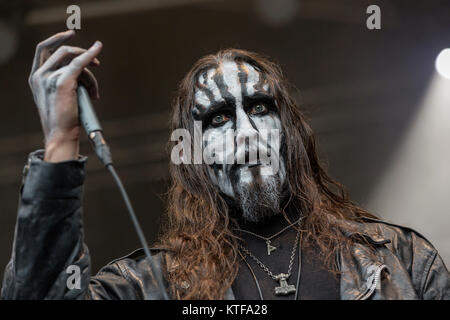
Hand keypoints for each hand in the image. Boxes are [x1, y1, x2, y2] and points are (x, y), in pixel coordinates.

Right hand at [28, 30, 102, 161]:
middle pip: (63, 53)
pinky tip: (97, 49)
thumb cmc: (63, 119)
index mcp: (36, 77)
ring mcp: (49, 78)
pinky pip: (79, 63)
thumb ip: (63, 80)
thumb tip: (84, 68)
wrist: (61, 134)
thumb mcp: (58, 96)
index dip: (57, 39)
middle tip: (97, 62)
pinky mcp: (62, 82)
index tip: (71, 34)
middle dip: (81, 54)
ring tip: (94, 93)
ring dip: (90, 77)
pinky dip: (90, 54)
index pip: (43, 49)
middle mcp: (40, 76)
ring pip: (76, 64)